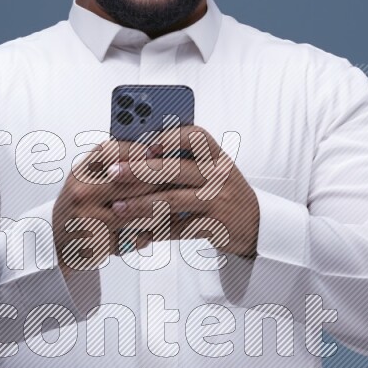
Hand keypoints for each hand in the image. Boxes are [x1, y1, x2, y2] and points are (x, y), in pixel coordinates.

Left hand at [107, 125, 259, 259]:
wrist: (255, 224)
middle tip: (113, 173)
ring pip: (173, 200)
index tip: (144, 142)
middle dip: (140, 170)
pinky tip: (136, 231)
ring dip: (141, 204)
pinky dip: (155, 231)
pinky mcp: (214, 226)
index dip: (169, 138)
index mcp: (216, 156)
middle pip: (176, 169)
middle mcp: (219, 175)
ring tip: (117, 207)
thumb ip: (183, 160)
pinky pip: (178, 228)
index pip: (195, 136)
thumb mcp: (211, 170)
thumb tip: (138, 151)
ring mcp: (217, 201)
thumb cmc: (222, 192)